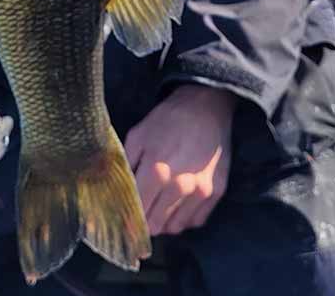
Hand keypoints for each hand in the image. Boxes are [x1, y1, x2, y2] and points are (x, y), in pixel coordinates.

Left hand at [124, 84, 235, 235]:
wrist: (206, 106)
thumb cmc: (167, 120)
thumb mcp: (138, 135)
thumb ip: (126, 166)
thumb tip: (116, 193)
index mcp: (156, 171)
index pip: (137, 212)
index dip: (128, 218)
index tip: (124, 219)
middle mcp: (179, 186)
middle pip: (156, 225)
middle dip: (145, 222)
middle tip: (141, 212)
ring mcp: (201, 191)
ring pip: (176, 227)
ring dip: (164, 222)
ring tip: (159, 207)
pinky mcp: (217, 192)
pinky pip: (195, 221)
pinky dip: (184, 217)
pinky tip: (178, 203)